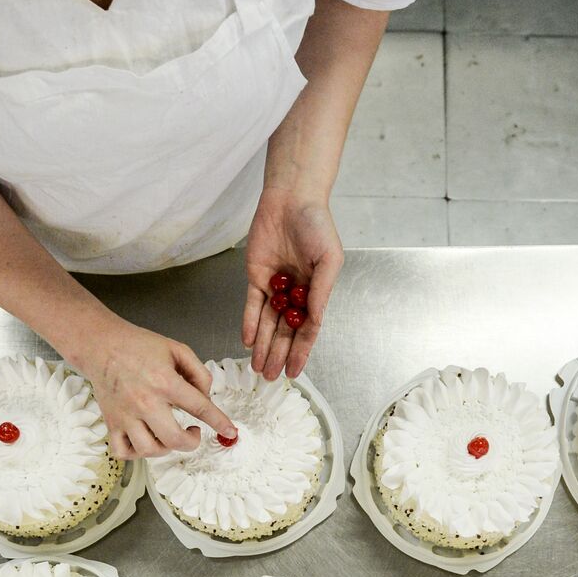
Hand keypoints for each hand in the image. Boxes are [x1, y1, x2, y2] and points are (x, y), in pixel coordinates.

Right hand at [74, 318, 235, 459]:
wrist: (101, 345)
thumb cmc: (138, 346)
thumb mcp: (176, 349)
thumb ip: (198, 373)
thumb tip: (207, 396)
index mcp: (164, 382)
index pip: (200, 408)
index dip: (219, 422)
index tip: (230, 431)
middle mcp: (145, 402)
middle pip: (175, 440)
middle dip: (192, 442)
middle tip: (193, 433)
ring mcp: (126, 416)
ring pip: (149, 450)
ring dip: (166, 449)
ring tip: (169, 435)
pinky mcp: (111, 423)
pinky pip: (123, 452)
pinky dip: (137, 453)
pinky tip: (146, 441)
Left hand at [242, 185, 342, 379]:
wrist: (292, 199)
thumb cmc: (317, 225)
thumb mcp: (329, 260)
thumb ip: (321, 292)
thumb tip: (315, 321)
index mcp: (316, 291)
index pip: (308, 329)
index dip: (301, 351)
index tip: (295, 371)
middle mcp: (295, 293)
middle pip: (284, 331)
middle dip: (278, 354)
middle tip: (271, 377)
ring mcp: (274, 286)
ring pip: (267, 323)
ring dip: (263, 345)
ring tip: (258, 367)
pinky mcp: (255, 277)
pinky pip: (251, 305)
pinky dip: (249, 322)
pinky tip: (248, 340)